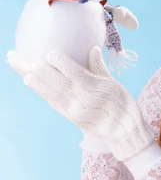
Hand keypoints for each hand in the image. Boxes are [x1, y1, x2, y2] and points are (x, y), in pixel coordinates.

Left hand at [6, 46, 154, 160]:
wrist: (124, 130)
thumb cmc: (122, 103)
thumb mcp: (112, 82)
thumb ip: (98, 66)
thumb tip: (91, 48)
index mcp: (91, 86)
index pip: (68, 69)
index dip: (56, 60)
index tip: (50, 53)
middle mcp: (79, 98)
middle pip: (51, 80)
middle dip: (33, 68)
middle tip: (18, 58)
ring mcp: (72, 109)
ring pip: (47, 92)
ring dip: (32, 80)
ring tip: (20, 69)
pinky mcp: (70, 117)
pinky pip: (53, 102)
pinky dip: (43, 92)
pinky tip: (35, 84)